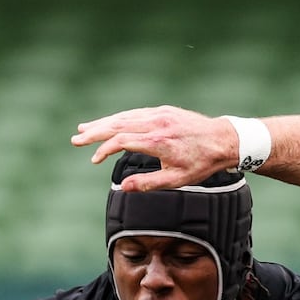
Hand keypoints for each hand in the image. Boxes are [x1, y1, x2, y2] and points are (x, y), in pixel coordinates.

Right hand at [71, 106, 237, 190]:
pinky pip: (136, 113)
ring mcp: (160, 114)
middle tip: (75, 138)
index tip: (94, 159)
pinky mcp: (164, 110)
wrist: (224, 140)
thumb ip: (148, 184)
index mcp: (157, 141)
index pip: (121, 140)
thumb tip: (123, 188)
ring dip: (103, 122)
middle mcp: (156, 123)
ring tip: (85, 129)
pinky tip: (110, 122)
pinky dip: (120, 117)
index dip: (104, 149)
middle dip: (95, 132)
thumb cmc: (202, 163)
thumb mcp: (177, 180)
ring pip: (125, 116)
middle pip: (118, 124)